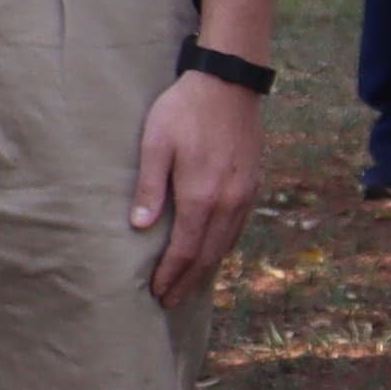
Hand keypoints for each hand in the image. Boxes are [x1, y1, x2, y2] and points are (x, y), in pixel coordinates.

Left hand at [132, 63, 264, 303]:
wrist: (229, 87)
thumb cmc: (183, 111)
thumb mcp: (156, 143)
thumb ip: (149, 187)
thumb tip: (139, 227)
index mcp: (201, 197)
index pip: (184, 250)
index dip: (170, 275)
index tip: (157, 293)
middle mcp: (227, 204)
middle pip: (206, 255)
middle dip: (187, 282)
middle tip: (169, 302)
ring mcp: (243, 197)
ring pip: (225, 245)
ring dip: (205, 269)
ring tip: (188, 286)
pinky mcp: (251, 187)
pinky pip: (237, 230)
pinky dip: (222, 249)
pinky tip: (212, 253)